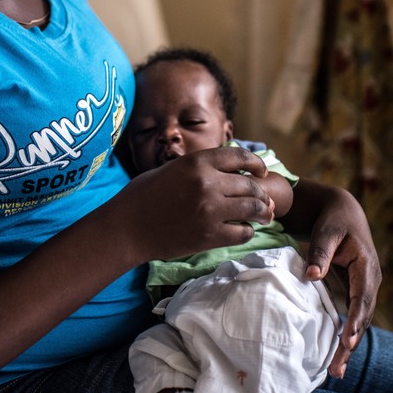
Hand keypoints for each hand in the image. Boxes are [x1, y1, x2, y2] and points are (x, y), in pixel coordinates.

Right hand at [116, 145, 275, 263]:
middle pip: (251, 186)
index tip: (262, 172)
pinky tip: (243, 230)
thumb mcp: (171, 169)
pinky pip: (242, 232)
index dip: (256, 164)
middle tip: (266, 201)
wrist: (126, 227)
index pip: (240, 157)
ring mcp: (211, 210)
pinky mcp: (210, 235)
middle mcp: (208, 183)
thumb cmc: (142, 196)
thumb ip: (199, 169)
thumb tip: (228, 175)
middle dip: (262, 194)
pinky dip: (247, 231)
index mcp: (197, 162)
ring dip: (263, 213)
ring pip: (253, 209)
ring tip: (265, 215)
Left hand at [293, 180, 380, 377]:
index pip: (363, 298)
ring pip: (360, 322)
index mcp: (367, 266)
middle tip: (337, 367)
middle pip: (363, 318)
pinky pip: (353, 317)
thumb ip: (320, 252)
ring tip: (336, 371)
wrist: (344, 212)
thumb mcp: (328, 232)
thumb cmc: (334, 221)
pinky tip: (337, 355)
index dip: (356, 319)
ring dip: (349, 346)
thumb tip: (310, 276)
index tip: (347, 339)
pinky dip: (346, 336)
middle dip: (351, 343)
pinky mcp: (357, 292)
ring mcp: (365, 289)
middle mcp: (371, 281)